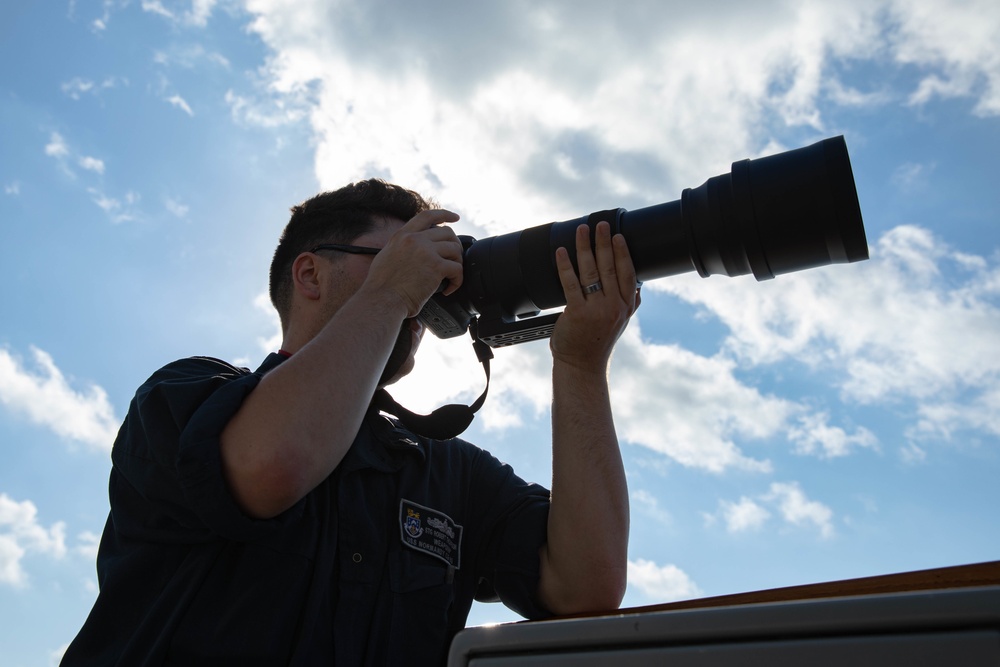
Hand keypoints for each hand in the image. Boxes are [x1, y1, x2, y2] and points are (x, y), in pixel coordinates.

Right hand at [364, 209, 464, 316]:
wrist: (382, 301)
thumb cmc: (381, 288)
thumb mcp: (386, 256)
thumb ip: (400, 247)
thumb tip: (410, 250)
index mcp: (402, 236)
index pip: (427, 216)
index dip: (444, 214)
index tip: (455, 217)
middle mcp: (414, 239)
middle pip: (447, 233)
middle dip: (455, 246)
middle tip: (454, 260)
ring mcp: (426, 251)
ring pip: (455, 249)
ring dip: (457, 264)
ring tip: (450, 277)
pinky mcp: (435, 266)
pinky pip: (457, 269)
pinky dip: (457, 280)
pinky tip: (450, 288)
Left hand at [550, 221, 640, 371]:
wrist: (582, 365)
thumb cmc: (596, 342)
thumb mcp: (620, 323)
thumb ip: (628, 303)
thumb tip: (637, 285)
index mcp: (625, 306)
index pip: (627, 273)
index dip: (623, 252)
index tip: (618, 235)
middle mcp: (614, 307)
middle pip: (610, 267)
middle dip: (604, 243)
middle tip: (600, 224)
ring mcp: (596, 310)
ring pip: (591, 272)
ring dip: (585, 248)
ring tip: (581, 231)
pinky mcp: (577, 313)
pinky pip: (571, 284)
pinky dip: (566, 266)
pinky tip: (561, 253)